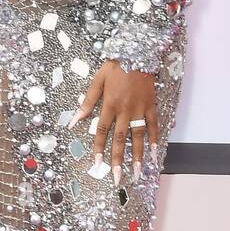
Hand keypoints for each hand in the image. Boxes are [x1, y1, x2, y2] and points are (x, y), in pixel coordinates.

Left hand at [69, 60, 158, 184]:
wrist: (137, 52)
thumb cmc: (115, 67)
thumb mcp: (97, 81)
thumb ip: (87, 102)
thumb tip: (74, 120)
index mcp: (109, 105)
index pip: (102, 131)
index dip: (99, 148)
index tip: (97, 164)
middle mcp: (124, 110)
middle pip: (120, 139)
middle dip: (118, 160)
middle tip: (118, 178)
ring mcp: (139, 109)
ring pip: (138, 136)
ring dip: (137, 155)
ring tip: (137, 171)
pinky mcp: (151, 106)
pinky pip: (153, 125)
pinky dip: (154, 139)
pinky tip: (154, 153)